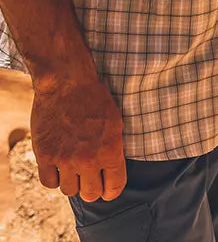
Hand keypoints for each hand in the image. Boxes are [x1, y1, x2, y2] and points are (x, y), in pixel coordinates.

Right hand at [30, 75, 125, 201]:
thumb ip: (113, 150)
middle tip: (89, 176)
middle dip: (91, 187)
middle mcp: (88, 159)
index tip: (107, 187)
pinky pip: (49, 183)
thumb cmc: (94, 98)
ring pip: (69, 191)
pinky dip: (54, 177)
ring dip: (72, 181)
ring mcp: (65, 159)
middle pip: (91, 194)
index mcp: (110, 150)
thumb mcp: (115, 122)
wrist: (67, 80)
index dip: (111, 190)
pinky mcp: (45, 155)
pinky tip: (58, 165)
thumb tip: (111, 172)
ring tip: (73, 166)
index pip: (114, 188)